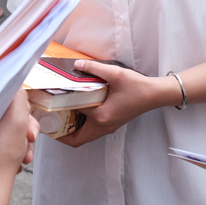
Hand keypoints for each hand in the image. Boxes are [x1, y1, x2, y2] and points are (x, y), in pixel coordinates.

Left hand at [0, 90, 31, 191]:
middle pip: (8, 115)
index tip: (26, 120)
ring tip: (25, 156)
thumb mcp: (15, 119)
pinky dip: (12, 152)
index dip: (21, 108)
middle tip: (29, 138)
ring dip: (21, 142)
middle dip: (24, 128)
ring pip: (7, 132)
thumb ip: (19, 98)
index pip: (4, 96)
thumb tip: (17, 89)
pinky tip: (17, 163)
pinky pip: (1, 146)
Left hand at [57, 61, 174, 147]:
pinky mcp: (112, 125)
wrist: (154, 95)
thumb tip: (76, 65)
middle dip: (61, 133)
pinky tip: (78, 111)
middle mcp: (103, 126)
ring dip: (71, 130)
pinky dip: (81, 126)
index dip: (61, 106)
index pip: (75, 113)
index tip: (51, 100)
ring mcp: (108, 128)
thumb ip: (94, 68)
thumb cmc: (137, 86)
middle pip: (76, 140)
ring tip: (61, 115)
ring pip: (84, 137)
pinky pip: (91, 132)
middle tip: (50, 120)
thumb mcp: (115, 74)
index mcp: (101, 116)